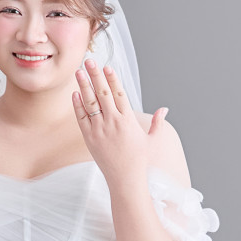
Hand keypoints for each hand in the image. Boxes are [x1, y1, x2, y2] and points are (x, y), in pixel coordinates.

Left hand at [73, 59, 168, 187]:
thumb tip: (165, 109)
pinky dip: (78, 106)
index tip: (107, 66)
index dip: (112, 79)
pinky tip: (75, 93)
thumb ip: (157, 123)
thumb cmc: (139, 161)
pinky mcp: (89, 139)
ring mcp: (99, 130)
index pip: (119, 94)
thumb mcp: (152, 141)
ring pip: (90, 103)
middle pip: (103, 93)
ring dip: (84, 86)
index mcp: (128, 120)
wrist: (125, 180)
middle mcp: (113, 123)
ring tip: (79, 72)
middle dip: (96, 75)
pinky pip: (82, 118)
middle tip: (90, 60)